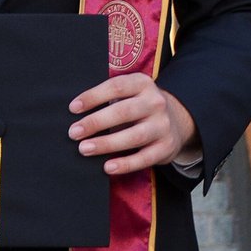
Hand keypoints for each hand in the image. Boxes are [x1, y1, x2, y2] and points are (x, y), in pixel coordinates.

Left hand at [68, 70, 195, 173]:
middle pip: (124, 112)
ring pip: (134, 136)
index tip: (73, 108)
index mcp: (143, 84)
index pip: (116, 87)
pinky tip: (108, 167)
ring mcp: (163, 125)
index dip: (93, 96)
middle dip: (96, 122)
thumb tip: (75, 110)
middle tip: (74, 132)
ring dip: (107, 144)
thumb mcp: (130, 92)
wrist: (177, 120)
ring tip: (85, 149)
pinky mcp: (166, 147)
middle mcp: (156, 102)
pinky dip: (125, 164)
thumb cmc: (139, 106)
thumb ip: (108, 97)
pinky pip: (144, 158)